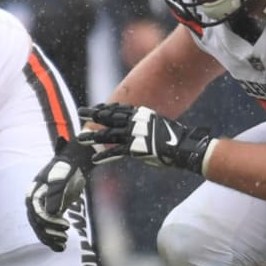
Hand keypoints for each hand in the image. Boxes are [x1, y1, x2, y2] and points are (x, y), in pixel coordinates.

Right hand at [25, 137, 95, 251]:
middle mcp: (34, 201)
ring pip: (40, 228)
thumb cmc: (66, 167)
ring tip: (63, 245)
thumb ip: (56, 193)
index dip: (49, 222)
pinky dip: (52, 238)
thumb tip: (52, 212)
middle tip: (65, 238)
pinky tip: (61, 246)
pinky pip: (47, 227)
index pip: (36, 213)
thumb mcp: (62, 177)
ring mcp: (41, 206)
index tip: (65, 225)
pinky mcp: (50, 211)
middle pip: (37, 223)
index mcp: (33, 192)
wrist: (73, 161)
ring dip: (50, 238)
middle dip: (49, 233)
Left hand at [78, 103, 216, 172]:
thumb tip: (142, 130)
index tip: (95, 107)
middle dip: (94, 115)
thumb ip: (148, 125)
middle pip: (110, 117)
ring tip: (80, 138)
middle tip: (81, 112)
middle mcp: (136, 122)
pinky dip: (104, 156)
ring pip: (108, 134)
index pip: (119, 109)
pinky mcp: (135, 148)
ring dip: (93, 136)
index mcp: (142, 115)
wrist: (185, 147)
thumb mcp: (160, 126)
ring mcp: (134, 134)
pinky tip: (94, 158)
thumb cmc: (177, 139)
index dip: (106, 108)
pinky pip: (115, 152)